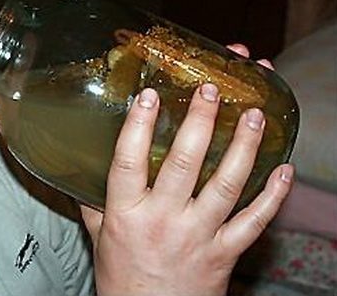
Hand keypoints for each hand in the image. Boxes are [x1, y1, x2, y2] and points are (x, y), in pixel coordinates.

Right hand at [81, 46, 293, 295]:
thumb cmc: (123, 277)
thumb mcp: (99, 235)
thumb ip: (95, 199)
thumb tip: (83, 167)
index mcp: (127, 213)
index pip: (130, 161)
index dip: (140, 126)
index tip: (151, 95)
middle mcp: (163, 220)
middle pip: (185, 164)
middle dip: (200, 122)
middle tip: (211, 89)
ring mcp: (198, 235)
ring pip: (226, 185)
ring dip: (242, 147)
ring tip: (254, 115)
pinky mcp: (224, 252)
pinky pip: (254, 221)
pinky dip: (272, 196)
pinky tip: (283, 169)